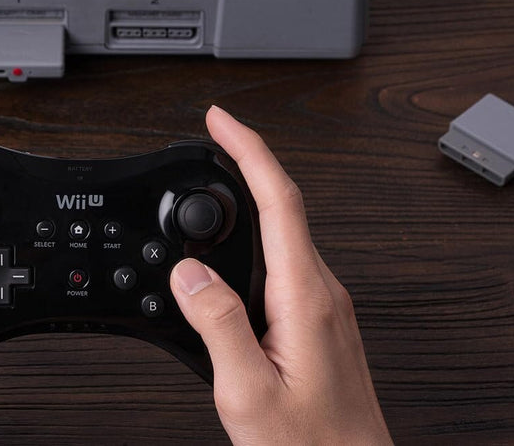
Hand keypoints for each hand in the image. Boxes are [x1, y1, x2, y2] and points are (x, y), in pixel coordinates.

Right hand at [170, 106, 391, 444]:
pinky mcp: (318, 324)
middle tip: (208, 142)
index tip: (221, 121)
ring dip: (247, 205)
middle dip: (243, 165)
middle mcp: (322, 294)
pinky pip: (282, 266)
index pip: (279, 200)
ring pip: (283, 236)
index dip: (249, 150)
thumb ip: (217, 324)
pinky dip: (252, 246)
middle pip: (282, 207)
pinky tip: (229, 258)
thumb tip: (190, 270)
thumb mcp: (249, 392)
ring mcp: (324, 308)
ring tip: (211, 190)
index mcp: (306, 298)